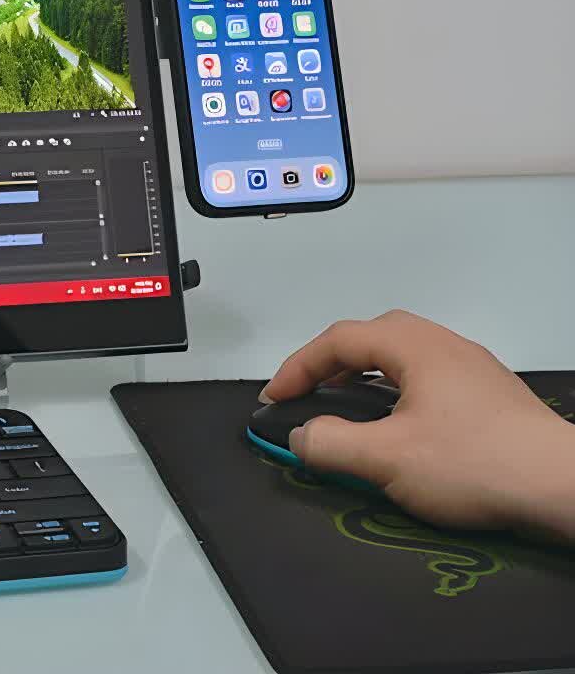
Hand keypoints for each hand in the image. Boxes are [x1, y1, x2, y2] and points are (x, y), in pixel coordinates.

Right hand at [261, 309, 574, 541]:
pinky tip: (397, 426)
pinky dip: (395, 391)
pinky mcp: (490, 394)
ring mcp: (472, 367)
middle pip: (372, 337)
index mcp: (414, 346)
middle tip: (308, 395)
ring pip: (403, 356)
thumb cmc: (474, 463)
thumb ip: (330, 443)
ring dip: (364, 376)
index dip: (298, 367)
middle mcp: (444, 344)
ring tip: (345, 409)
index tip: (275, 399)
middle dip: (331, 362)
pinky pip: (427, 377)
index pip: (339, 340)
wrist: (563, 486)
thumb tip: (300, 435)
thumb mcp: (386, 459)